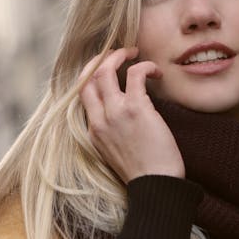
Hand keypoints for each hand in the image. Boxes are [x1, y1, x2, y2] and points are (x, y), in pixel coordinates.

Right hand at [78, 47, 184, 182]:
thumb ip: (111, 132)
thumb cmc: (144, 172)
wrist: (156, 186)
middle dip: (101, 58)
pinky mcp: (137, 109)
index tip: (105, 67)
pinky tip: (156, 72)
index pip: (82, 93)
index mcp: (93, 131)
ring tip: (134, 52)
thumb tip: (121, 113)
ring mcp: (116, 113)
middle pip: (87, 77)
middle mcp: (100, 120)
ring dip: (119, 55)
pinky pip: (136, 74)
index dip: (92, 74)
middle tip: (118, 53)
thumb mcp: (115, 153)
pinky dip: (146, 66)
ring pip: (105, 70)